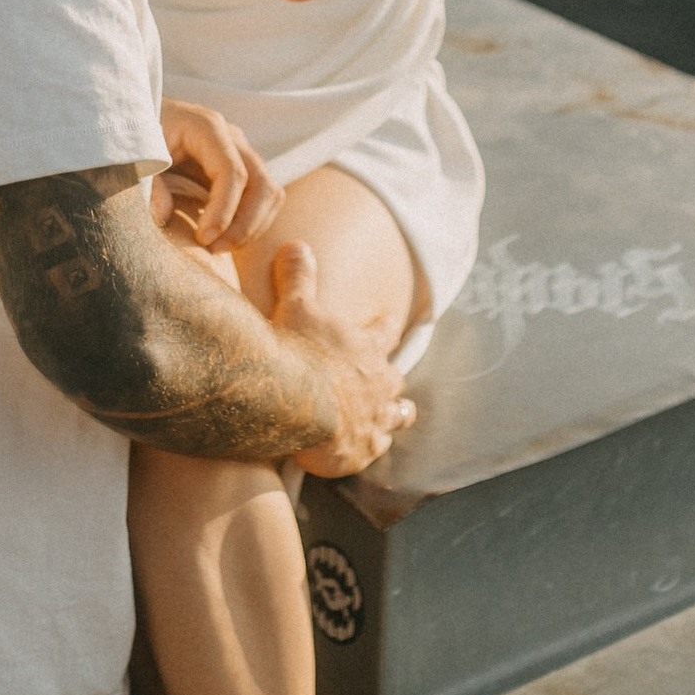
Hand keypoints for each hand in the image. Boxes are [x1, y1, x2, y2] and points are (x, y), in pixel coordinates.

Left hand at [154, 101, 283, 257]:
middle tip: (214, 249)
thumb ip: (148, 184)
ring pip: (269, 193)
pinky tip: (225, 238)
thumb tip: (163, 216)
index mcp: (206, 127)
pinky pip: (263, 199)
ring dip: (252, 227)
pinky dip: (252, 224)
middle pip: (261, 184)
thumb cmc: (141, 135)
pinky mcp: (242, 169)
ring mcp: (241, 153)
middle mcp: (231, 138)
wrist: (145, 119)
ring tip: (218, 247)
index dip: (224, 210)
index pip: (232, 172)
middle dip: (244, 224)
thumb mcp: (137, 155)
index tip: (204, 239)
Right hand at [267, 240, 413, 479]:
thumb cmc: (298, 351)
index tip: (393, 321)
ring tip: (396, 415)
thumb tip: (297, 245)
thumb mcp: (296, 305)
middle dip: (392, 377)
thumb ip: (299, 276)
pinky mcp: (365, 449)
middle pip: (396, 377)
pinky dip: (371, 447)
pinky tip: (364, 449)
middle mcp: (380, 382)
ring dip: (396, 414)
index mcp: (367, 347)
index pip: (386, 331)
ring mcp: (376, 418)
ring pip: (399, 415)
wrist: (296, 404)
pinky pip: (376, 449)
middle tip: (389, 377)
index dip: (388, 326)